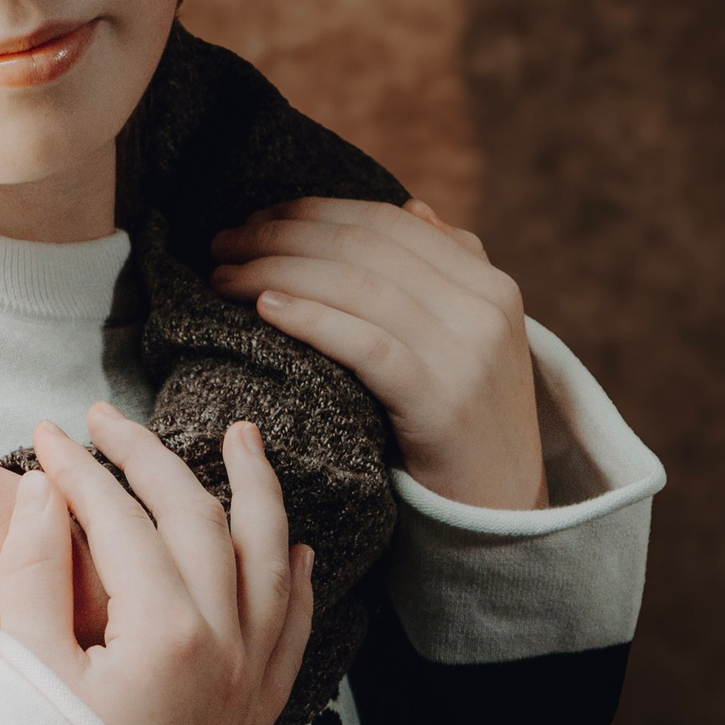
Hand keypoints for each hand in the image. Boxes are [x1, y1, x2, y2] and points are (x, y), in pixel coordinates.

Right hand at [5, 411, 311, 724]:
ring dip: (255, 490)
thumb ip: (36, 575)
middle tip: (106, 419)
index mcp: (165, 631)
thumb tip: (50, 492)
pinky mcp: (254, 716)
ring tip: (241, 437)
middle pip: (199, 517)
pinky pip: (292, 625)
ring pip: (269, 558)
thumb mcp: (25, 676)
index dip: (79, 468)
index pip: (121, 518)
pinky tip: (296, 547)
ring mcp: (248, 681)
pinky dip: (296, 576)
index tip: (43, 435)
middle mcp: (224, 645)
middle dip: (150, 457)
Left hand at [208, 195, 547, 509]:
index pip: (384, 221)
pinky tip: (264, 306)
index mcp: (489, 284)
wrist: (504, 516)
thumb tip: (414, 207)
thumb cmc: (466, 428)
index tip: (252, 218)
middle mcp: (484, 307)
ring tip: (222, 275)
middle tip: (220, 241)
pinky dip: (311, 317)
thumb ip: (448, 274)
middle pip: (362, 245)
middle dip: (278, 234)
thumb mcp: (473, 342)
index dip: (309, 210)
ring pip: (356, 285)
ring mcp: (468, 353)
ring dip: (275, 270)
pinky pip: (367, 344)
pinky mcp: (443, 401)